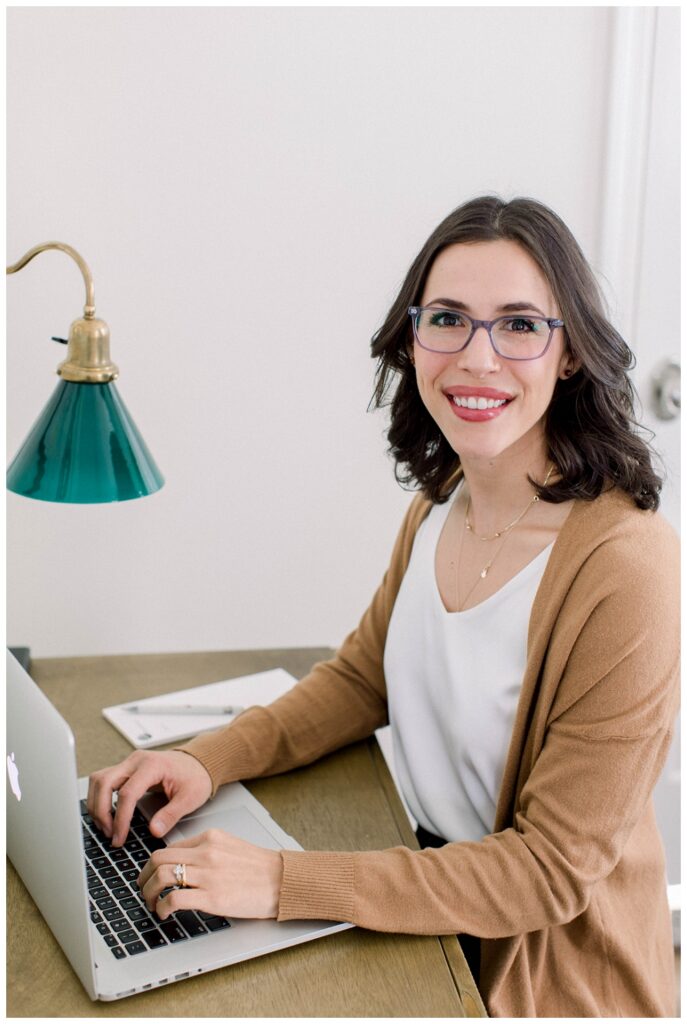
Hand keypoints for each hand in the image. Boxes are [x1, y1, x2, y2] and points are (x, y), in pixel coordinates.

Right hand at [87, 750, 211, 845]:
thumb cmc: (195, 776)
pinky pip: (104, 781)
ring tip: (106, 827)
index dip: (120, 819)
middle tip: (109, 833)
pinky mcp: (127, 769)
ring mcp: (130, 763)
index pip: (127, 793)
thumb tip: (154, 831)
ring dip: (97, 804)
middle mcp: (136, 761)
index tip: (119, 838)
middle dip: (101, 810)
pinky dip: (100, 798)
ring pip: (99, 779)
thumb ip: (171, 815)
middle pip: (104, 782)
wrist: (199, 762)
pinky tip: (107, 815)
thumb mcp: (190, 798)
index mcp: (152, 765)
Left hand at [137, 829, 282, 919]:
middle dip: (144, 877)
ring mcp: (208, 874)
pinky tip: (164, 913)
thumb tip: (182, 862)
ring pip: (162, 876)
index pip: (169, 848)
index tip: (150, 877)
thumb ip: (206, 851)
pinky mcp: (213, 896)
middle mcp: (206, 852)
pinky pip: (174, 898)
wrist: (283, 880)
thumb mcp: (231, 847)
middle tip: (143, 890)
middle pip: (159, 859)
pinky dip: (162, 907)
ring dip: (149, 892)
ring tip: (151, 903)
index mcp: (210, 838)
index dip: (153, 866)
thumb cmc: (260, 868)